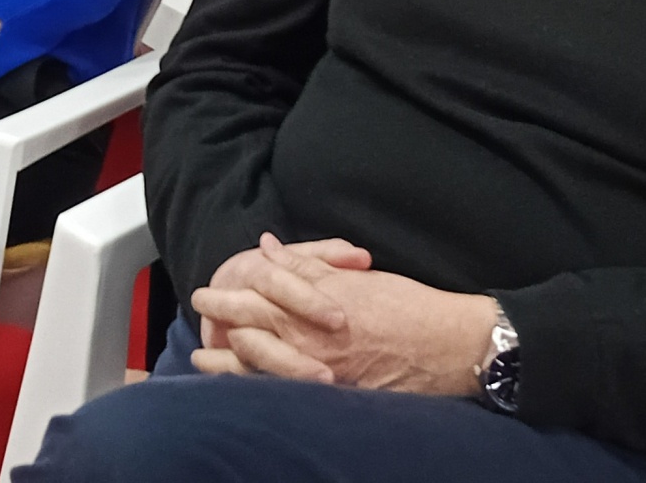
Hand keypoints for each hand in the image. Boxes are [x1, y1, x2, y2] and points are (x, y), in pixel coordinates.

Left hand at [192, 233, 495, 395]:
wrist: (449, 346)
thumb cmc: (407, 306)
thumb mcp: (353, 277)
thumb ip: (305, 263)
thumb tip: (267, 247)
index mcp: (316, 304)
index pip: (256, 297)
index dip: (225, 297)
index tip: (204, 294)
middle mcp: (311, 338)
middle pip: (250, 329)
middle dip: (218, 323)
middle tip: (197, 319)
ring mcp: (319, 371)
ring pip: (257, 367)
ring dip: (225, 362)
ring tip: (202, 357)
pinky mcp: (332, 397)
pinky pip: (282, 394)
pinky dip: (255, 389)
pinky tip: (239, 386)